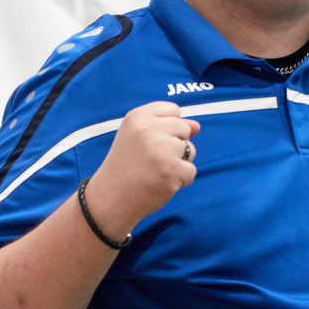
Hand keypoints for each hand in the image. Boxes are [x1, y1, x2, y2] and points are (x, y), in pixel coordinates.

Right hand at [83, 102, 200, 237]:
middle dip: (174, 146)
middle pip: (185, 129)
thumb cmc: (128, 166)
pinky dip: (180, 181)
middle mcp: (148, 129)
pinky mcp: (171, 170)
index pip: (173, 110)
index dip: (168, 128)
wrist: (110, 199)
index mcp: (138, 117)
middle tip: (150, 160)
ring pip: (190, 149)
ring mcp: (160, 150)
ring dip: (178, 164)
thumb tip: (197, 126)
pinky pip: (191, 171)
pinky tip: (159, 184)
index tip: (149, 141)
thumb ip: (168, 126)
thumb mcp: (140, 138)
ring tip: (154, 171)